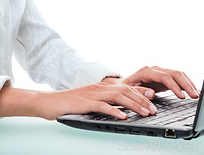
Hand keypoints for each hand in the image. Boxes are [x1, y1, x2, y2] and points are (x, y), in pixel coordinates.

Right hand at [36, 82, 159, 120]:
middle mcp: (99, 88)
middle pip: (125, 91)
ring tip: (145, 113)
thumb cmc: (69, 103)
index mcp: (102, 87)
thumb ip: (104, 102)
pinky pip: (102, 106)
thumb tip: (120, 109)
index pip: (125, 86)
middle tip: (154, 109)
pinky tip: (123, 117)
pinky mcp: (84, 103)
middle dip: (142, 100)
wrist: (49, 102)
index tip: (154, 96)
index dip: (140, 91)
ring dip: (134, 105)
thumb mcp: (90, 101)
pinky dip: (115, 112)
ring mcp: (92, 94)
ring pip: (118, 97)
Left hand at [103, 66, 199, 99]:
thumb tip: (152, 93)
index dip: (174, 86)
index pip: (165, 76)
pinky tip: (193, 90)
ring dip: (189, 83)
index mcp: (146, 71)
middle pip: (175, 73)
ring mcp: (160, 72)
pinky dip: (187, 83)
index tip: (182, 96)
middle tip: (195, 96)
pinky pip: (178, 78)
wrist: (122, 85)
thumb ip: (140, 92)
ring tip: (197, 94)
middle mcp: (155, 69)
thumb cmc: (125, 89)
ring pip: (179, 74)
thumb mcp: (129, 91)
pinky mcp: (165, 76)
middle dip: (186, 84)